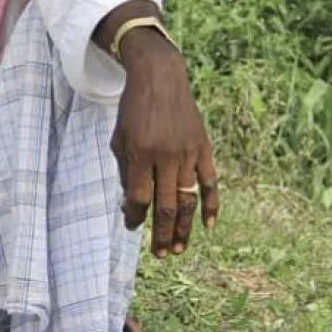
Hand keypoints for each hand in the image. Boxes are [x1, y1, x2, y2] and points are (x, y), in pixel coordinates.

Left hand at [110, 28, 219, 257]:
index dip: (135, 218)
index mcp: (140, 153)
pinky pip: (210, 183)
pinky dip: (211, 206)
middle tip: (160, 254)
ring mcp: (188, 152)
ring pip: (187, 200)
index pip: (139, 198)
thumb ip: (126, 172)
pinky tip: (208, 226)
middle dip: (160, 234)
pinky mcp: (203, 148)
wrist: (160, 78)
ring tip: (177, 248)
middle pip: (164, 206)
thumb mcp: (120, 139)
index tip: (132, 226)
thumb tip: (132, 206)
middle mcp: (166, 155)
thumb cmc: (133, 110)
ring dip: (183, 228)